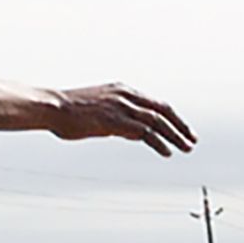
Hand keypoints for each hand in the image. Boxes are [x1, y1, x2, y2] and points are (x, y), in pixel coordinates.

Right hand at [44, 83, 195, 155]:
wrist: (51, 107)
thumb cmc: (70, 112)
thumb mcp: (100, 111)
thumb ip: (119, 120)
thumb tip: (133, 133)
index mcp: (122, 90)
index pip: (155, 102)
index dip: (172, 116)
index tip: (183, 129)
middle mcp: (125, 95)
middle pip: (162, 109)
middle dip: (180, 125)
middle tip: (192, 140)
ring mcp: (121, 107)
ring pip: (157, 121)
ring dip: (175, 136)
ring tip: (186, 148)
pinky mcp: (115, 121)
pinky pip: (144, 132)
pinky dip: (159, 142)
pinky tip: (167, 152)